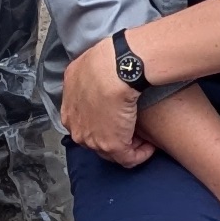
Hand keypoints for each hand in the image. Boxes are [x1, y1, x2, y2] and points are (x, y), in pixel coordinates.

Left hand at [60, 34, 151, 162]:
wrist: (115, 69)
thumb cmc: (104, 62)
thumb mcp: (82, 68)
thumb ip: (83, 81)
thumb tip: (91, 81)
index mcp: (69, 111)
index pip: (85, 125)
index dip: (104, 123)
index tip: (118, 118)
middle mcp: (77, 128)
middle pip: (96, 141)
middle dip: (115, 136)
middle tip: (133, 130)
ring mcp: (92, 139)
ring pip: (112, 152)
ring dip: (128, 145)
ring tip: (143, 138)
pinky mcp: (113, 146)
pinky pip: (128, 158)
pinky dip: (140, 154)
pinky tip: (150, 146)